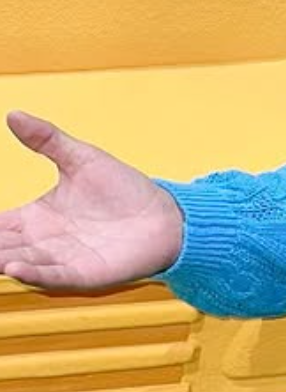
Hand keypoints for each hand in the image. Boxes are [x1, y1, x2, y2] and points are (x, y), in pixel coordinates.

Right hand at [0, 112, 183, 289]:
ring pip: (17, 262)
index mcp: (33, 218)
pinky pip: (52, 277)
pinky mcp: (82, 273)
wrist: (163, 215)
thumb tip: (13, 114)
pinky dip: (33, 273)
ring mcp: (59, 260)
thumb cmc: (123, 190)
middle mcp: (39, 243)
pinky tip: (15, 266)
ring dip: (0, 259)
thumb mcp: (81, 158)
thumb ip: (46, 139)